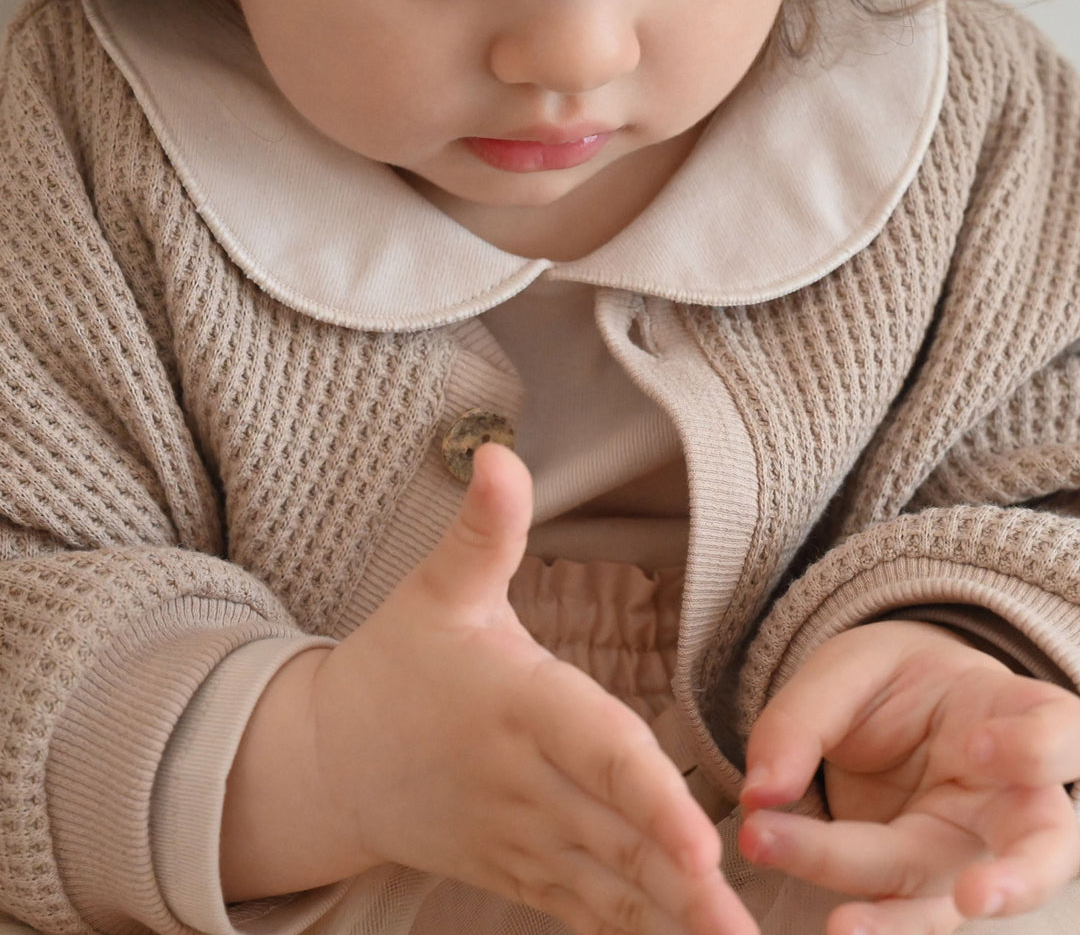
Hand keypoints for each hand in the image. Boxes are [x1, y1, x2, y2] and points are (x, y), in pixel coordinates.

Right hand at [224, 443, 756, 934]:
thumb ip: (485, 529)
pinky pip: (585, 911)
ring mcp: (522, 839)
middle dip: (684, 885)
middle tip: (748, 929)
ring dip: (673, 923)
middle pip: (615, 836)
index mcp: (514, 705)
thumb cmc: (398, 665)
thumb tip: (499, 451)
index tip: (700, 843)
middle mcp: (524, 782)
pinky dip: (635, 934)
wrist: (333, 762)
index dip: (645, 795)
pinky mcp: (521, 872)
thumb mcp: (438, 589)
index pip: (591, 749)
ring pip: (609, 888)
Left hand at [737, 621, 1079, 934]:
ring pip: (965, 900)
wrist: (891, 707)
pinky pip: (912, 914)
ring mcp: (978, 851)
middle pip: (1043, 845)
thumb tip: (760, 793)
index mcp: (1011, 712)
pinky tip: (836, 928)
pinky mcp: (932, 886)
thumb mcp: (845, 670)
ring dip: (910, 923)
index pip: (1057, 730)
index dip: (1032, 747)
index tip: (978, 747)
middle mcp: (1012, 795)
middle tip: (973, 896)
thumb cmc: (891, 683)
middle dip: (1019, 878)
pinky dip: (876, 926)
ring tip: (846, 929)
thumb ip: (804, 719)